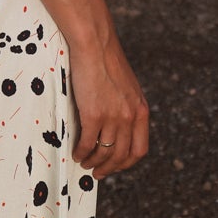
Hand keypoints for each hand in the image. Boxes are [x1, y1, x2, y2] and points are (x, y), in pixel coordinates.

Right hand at [67, 26, 148, 174]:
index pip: (139, 149)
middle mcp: (130, 117)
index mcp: (141, 110)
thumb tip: (118, 124)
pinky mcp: (93, 114)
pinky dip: (81, 152)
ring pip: (104, 153)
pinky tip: (76, 153)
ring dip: (93, 162)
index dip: (126, 162)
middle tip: (97, 173)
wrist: (95, 44)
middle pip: (122, 155)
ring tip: (85, 163)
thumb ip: (126, 106)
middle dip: (109, 168)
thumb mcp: (127, 86)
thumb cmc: (107, 61)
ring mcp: (112, 117)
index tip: (115, 166)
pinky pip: (88, 143)